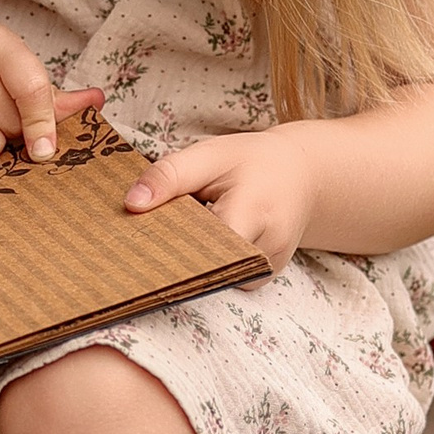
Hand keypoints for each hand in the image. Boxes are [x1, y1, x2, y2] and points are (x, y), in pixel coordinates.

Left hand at [126, 127, 319, 272]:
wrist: (302, 176)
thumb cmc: (254, 161)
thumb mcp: (209, 154)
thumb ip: (169, 176)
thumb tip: (131, 204)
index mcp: (253, 212)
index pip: (204, 249)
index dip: (168, 248)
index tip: (135, 243)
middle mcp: (266, 251)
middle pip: (205, 268)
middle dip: (170, 257)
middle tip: (136, 242)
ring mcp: (267, 270)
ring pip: (213, 276)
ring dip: (187, 259)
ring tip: (170, 236)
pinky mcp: (261, 279)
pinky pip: (224, 278)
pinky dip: (203, 263)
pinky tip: (191, 245)